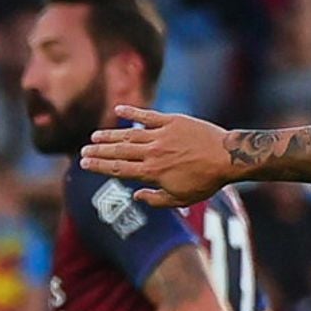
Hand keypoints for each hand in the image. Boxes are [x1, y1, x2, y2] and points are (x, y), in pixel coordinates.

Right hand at [82, 107, 231, 206]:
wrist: (228, 157)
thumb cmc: (206, 181)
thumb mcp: (181, 198)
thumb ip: (156, 199)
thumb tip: (135, 195)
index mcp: (153, 172)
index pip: (119, 169)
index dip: (100, 166)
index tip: (84, 163)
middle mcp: (153, 152)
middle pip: (119, 151)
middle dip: (99, 151)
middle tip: (83, 150)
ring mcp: (162, 135)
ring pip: (129, 133)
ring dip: (110, 134)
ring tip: (95, 136)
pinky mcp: (172, 121)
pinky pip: (148, 115)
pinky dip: (132, 112)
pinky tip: (118, 110)